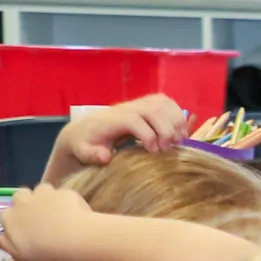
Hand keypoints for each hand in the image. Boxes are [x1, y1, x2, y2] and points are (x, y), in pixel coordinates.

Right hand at [0, 184, 98, 260]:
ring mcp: (43, 194)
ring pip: (41, 190)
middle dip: (27, 203)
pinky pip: (63, 194)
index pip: (6, 215)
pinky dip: (66, 201)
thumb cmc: (44, 252)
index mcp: (9, 218)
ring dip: (46, 198)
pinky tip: (74, 212)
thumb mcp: (20, 255)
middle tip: (40, 217)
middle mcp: (22, 202)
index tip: (25, 230)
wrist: (74, 239)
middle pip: (20, 196)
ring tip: (57, 212)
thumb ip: (5, 245)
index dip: (15, 221)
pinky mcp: (63, 192)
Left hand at [49, 94, 188, 181]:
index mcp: (111, 119)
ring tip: (177, 142)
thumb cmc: (86, 143)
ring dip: (176, 123)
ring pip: (164, 104)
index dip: (148, 134)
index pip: (134, 120)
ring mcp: (139, 103)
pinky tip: (179, 133)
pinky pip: (168, 103)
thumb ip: (91, 154)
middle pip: (154, 110)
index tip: (153, 151)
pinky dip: (179, 116)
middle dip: (166, 130)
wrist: (85, 128)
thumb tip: (106, 157)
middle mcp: (126, 107)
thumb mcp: (82, 151)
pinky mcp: (149, 103)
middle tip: (168, 149)